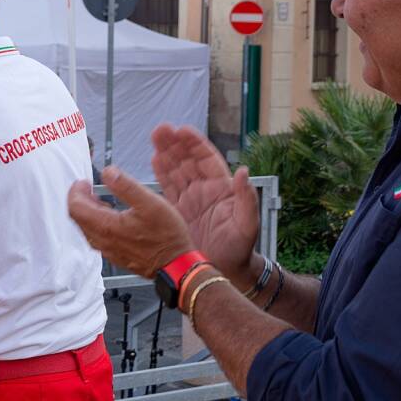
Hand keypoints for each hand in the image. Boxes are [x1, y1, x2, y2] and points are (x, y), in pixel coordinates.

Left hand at [68, 167, 193, 277]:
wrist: (177, 265)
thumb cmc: (166, 235)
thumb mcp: (150, 202)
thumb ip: (126, 185)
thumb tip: (107, 172)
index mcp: (106, 226)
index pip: (75, 208)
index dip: (76, 191)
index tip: (84, 182)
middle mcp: (103, 241)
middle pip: (78, 219)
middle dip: (81, 200)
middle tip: (91, 189)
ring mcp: (109, 251)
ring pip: (87, 229)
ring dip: (89, 213)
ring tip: (102, 202)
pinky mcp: (116, 256)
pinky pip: (97, 239)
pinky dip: (97, 225)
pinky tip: (113, 219)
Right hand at [151, 125, 259, 281]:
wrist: (226, 270)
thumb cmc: (241, 249)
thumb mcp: (247, 224)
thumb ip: (246, 198)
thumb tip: (243, 171)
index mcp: (221, 188)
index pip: (206, 159)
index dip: (194, 144)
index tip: (183, 130)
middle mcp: (204, 190)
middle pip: (187, 160)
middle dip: (175, 143)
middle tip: (161, 129)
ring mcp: (191, 199)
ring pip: (176, 170)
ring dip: (166, 153)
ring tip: (154, 137)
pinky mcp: (178, 211)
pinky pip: (168, 188)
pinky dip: (161, 174)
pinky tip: (153, 160)